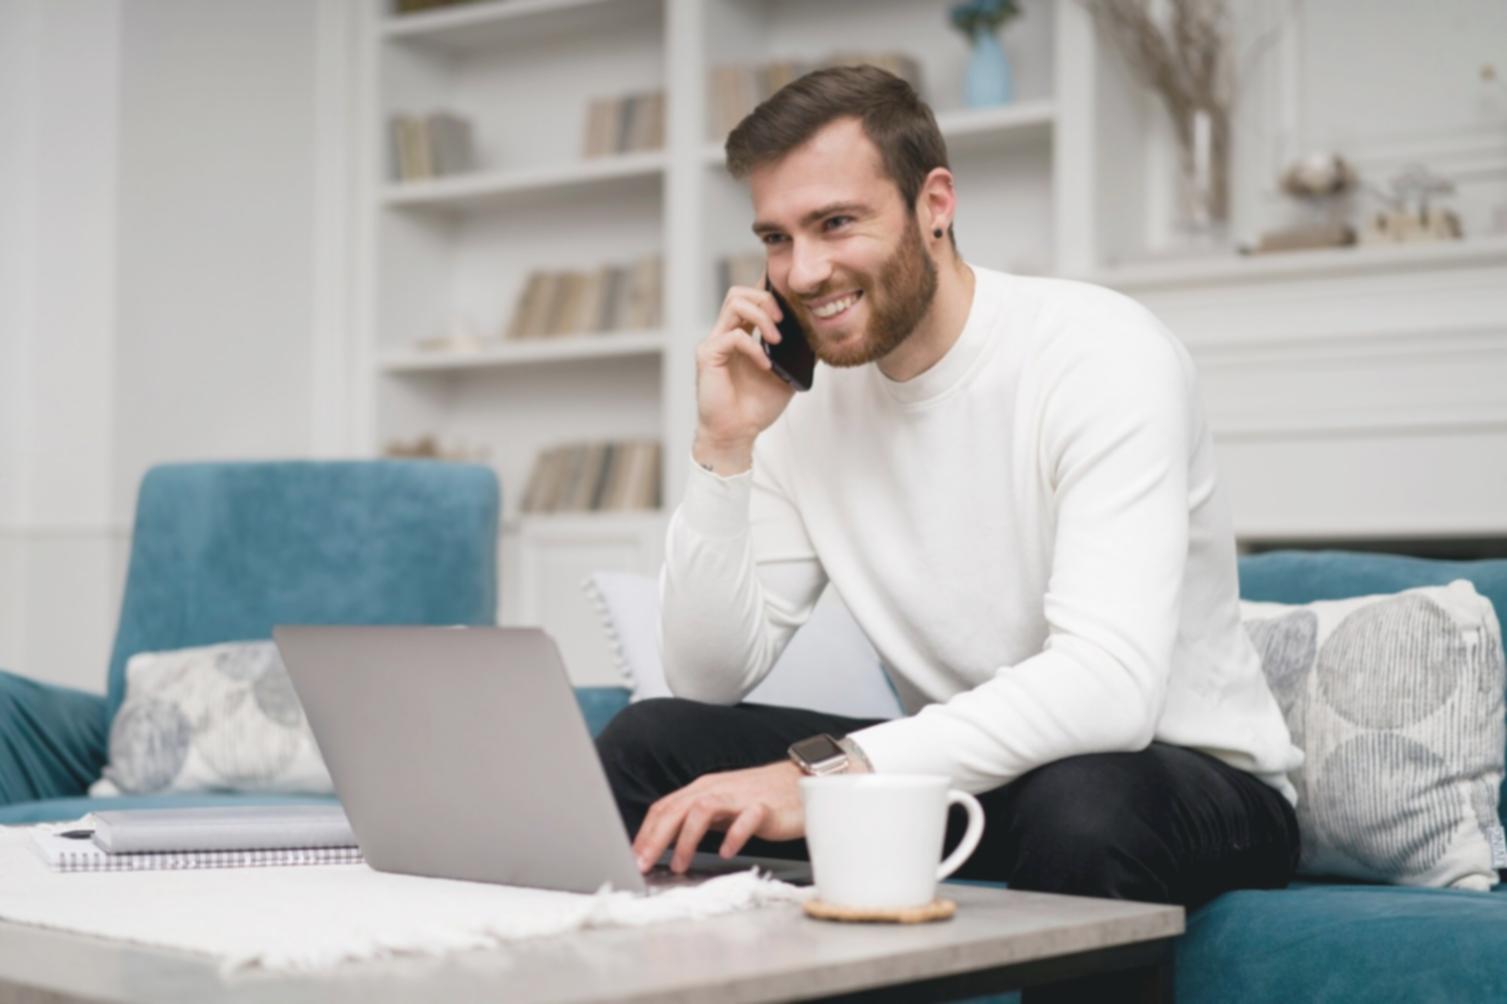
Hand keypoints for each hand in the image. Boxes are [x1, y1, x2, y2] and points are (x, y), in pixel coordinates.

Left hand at [632, 761, 805, 873]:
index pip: (665, 807)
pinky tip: (726, 853)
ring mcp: (740, 797)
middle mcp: (717, 789)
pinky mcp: (764, 807)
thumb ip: (696, 821)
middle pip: (677, 809)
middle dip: (655, 838)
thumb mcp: (720, 808)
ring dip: (686, 838)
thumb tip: (664, 844)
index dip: (645, 832)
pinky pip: (745, 820)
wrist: (800, 782)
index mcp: (702, 789)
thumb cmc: (758, 798)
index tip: (632, 857)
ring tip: (679, 864)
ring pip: (703, 810)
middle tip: (642, 863)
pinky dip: (733, 836)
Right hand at [693, 284, 797, 473]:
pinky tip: (766, 365)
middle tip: (784, 321)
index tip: (791, 299)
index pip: (752, 299)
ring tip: (776, 339)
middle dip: (767, 299)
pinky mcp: (708, 355)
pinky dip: (754, 347)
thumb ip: (800, 355)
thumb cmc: (756, 407)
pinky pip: (733, 336)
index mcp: (742, 335)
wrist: (737, 433)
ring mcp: (715, 342)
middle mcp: (726, 334)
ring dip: (761, 315)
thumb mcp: (788, 375)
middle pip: (740, 292)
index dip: (769, 290)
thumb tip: (821, 337)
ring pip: (734, 303)